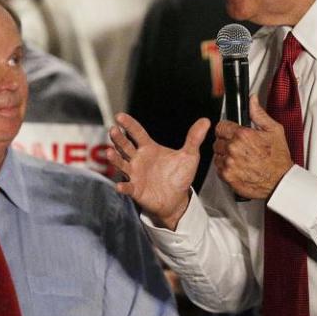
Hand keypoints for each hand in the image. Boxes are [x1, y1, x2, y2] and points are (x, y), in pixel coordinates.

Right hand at [107, 113, 209, 229]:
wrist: (177, 199)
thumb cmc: (179, 176)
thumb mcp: (189, 156)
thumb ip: (194, 138)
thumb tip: (206, 121)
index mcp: (148, 148)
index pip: (137, 133)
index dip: (129, 125)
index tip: (120, 116)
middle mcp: (138, 159)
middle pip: (125, 146)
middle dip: (118, 138)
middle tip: (113, 130)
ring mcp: (135, 174)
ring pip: (122, 164)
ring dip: (115, 159)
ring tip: (109, 153)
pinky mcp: (136, 190)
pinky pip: (128, 187)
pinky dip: (123, 187)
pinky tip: (119, 186)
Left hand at [213, 96, 293, 199]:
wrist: (280, 181)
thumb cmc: (278, 158)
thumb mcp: (273, 130)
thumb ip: (258, 113)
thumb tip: (252, 100)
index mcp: (243, 135)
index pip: (220, 126)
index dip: (227, 129)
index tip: (233, 134)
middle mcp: (234, 149)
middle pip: (217, 140)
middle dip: (226, 142)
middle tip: (239, 147)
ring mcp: (229, 163)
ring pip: (217, 154)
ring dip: (225, 155)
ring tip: (240, 158)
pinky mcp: (227, 176)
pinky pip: (218, 168)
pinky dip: (225, 167)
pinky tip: (238, 167)